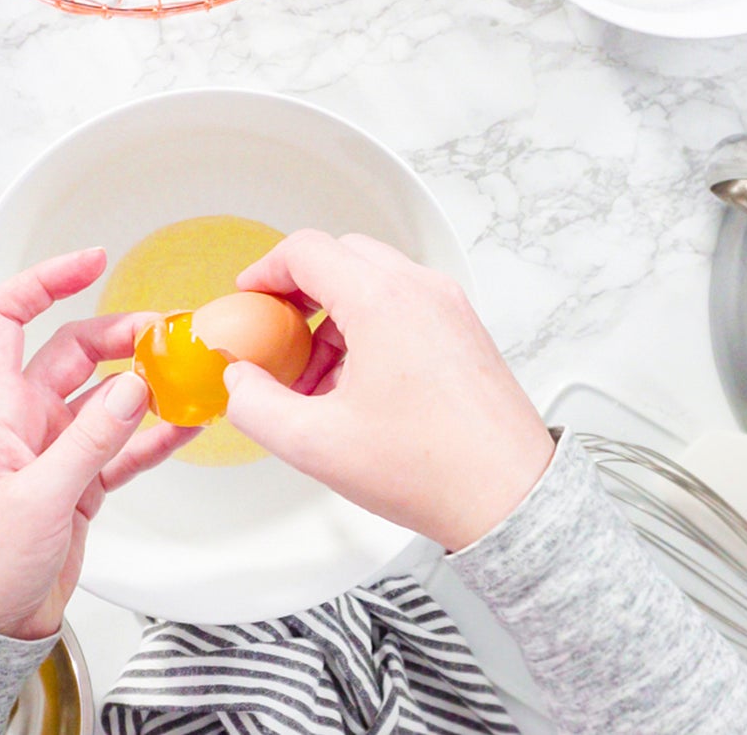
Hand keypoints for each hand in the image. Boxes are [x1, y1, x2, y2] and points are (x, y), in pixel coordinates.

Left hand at [0, 248, 199, 639]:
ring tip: (188, 375)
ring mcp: (53, 451)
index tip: (92, 262)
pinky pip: (122, 446)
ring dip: (144, 384)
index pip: (7, 318)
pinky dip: (154, 435)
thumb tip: (134, 386)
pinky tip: (187, 426)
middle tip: (167, 335)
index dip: (43, 281)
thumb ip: (91, 441)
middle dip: (120, 335)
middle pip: (72, 351)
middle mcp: (24, 421)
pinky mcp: (78, 484)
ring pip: (105, 398)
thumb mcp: (40, 498)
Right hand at [222, 231, 554, 551]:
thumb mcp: (314, 444)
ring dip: (335, 316)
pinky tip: (357, 388)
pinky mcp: (465, 333)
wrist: (507, 496)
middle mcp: (421, 291)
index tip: (249, 297)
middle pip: (343, 257)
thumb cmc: (431, 469)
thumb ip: (255, 405)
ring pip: (376, 282)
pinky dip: (371, 329)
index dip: (265, 270)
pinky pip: (406, 307)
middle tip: (277, 336)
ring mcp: (450, 309)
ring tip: (317, 381)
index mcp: (382, 301)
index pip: (308, 251)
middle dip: (300, 293)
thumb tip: (239, 382)